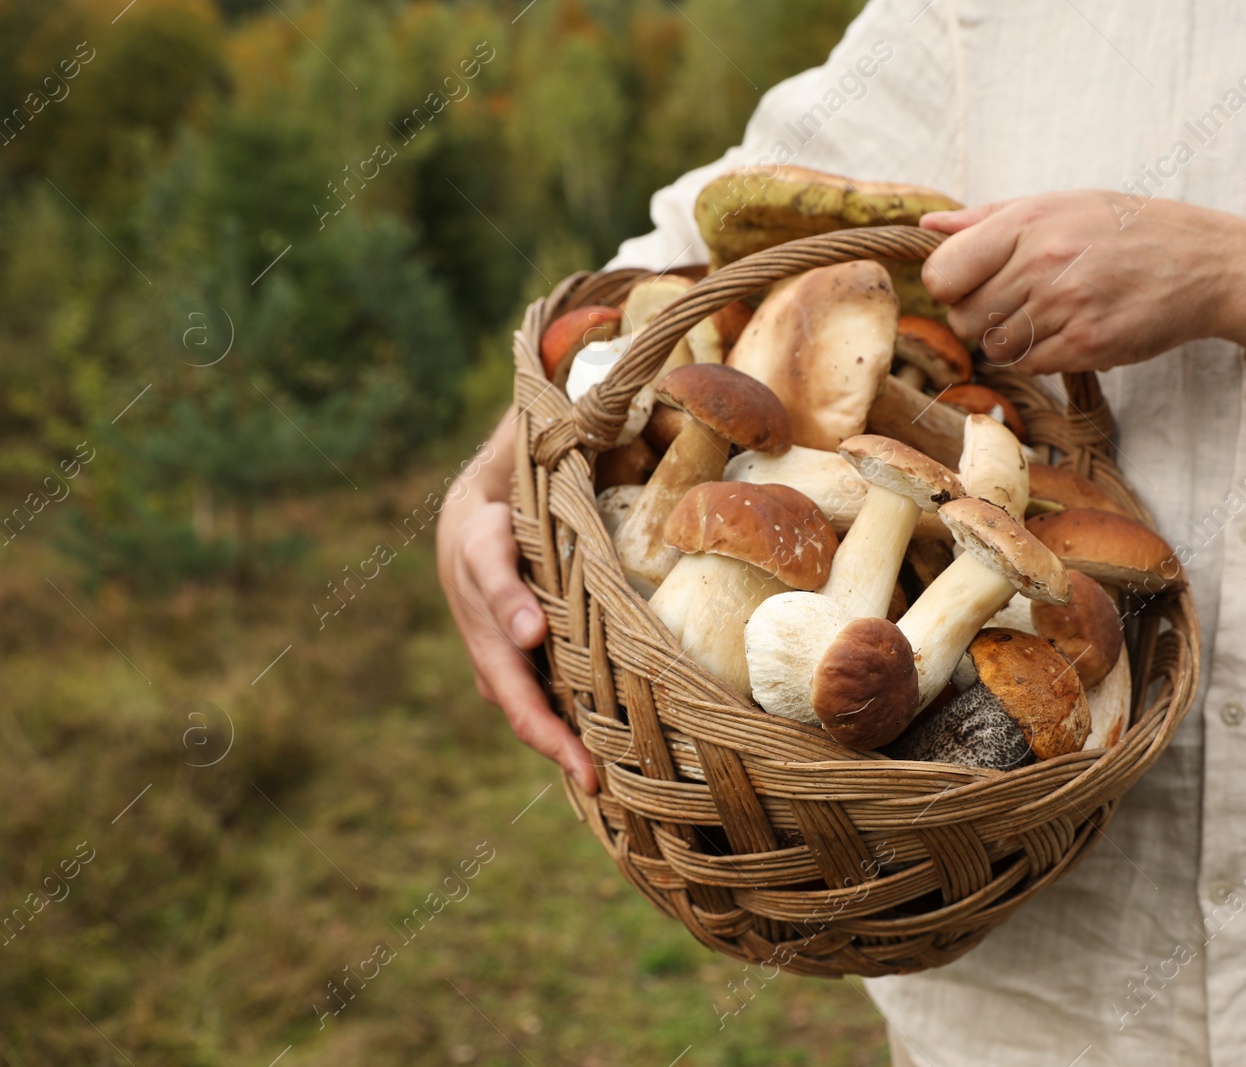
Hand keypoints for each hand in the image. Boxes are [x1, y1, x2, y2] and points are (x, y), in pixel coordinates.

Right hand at [437, 407, 597, 793]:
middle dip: (528, 704)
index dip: (506, 597)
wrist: (493, 476)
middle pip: (489, 650)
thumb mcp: (544, 428)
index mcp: (475, 521)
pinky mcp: (496, 646)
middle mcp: (466, 580)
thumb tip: (643, 381)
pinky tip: (589, 769)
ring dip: (542, 734)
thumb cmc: (536, 447)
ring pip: (500, 684)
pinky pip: (517, 693)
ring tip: (591, 779)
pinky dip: (548, 730)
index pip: (486, 561)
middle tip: (568, 751)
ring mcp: (475, 620)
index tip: (529, 633)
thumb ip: (576, 418)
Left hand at [920, 192, 1245, 373]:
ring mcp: (1066, 306)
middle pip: (964, 319)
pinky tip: (1072, 330)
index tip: (972, 286)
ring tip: (1052, 314)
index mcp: (1027, 223)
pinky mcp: (1088, 344)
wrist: (1204, 262)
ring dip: (1014, 340)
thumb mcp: (1059, 204)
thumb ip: (987, 218)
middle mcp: (1042, 263)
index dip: (950, 288)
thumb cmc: (1126, 229)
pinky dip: (1043, 356)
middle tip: (1017, 304)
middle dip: (981, 319)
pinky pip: (1032, 366)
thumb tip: (928, 227)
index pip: (943, 274)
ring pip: (996, 347)